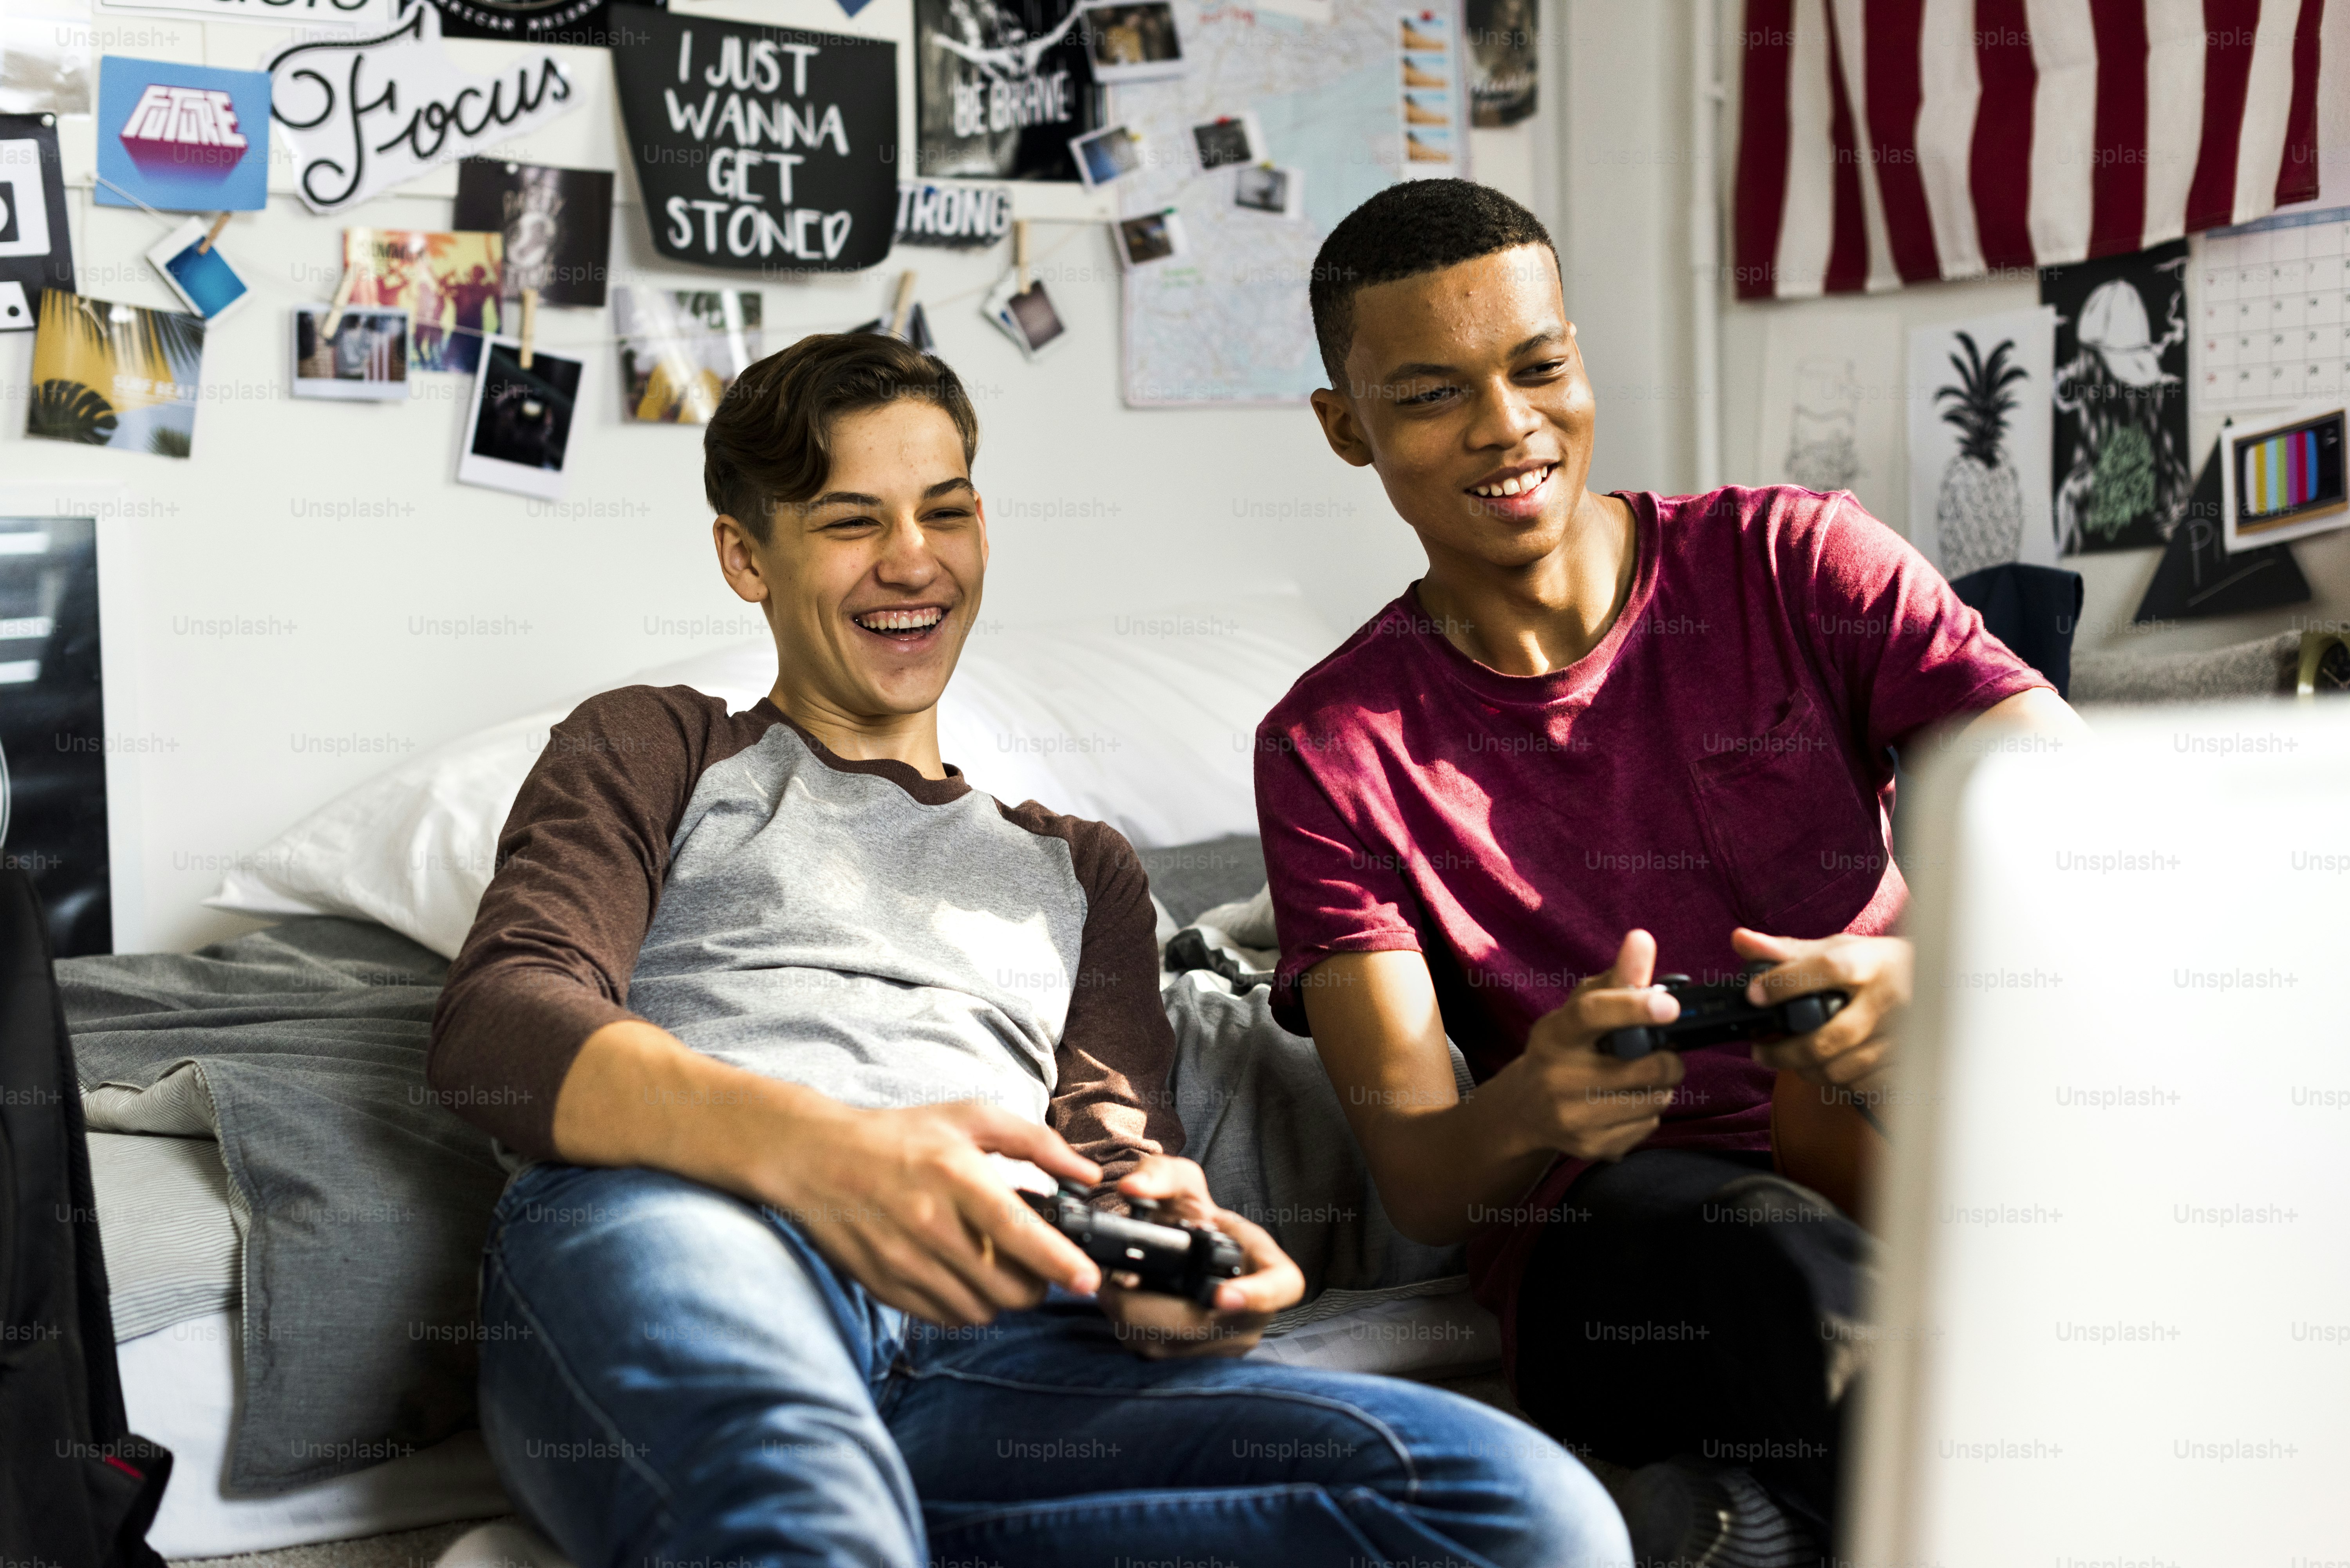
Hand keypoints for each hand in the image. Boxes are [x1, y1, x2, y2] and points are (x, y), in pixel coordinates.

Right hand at [756, 1099, 1104, 1327]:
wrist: (817, 1159)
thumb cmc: (902, 1136)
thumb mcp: (970, 1118)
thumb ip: (1036, 1143)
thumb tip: (1089, 1175)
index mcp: (957, 1178)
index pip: (1019, 1233)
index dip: (1061, 1263)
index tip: (1089, 1281)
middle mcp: (931, 1225)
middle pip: (1008, 1287)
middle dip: (1036, 1283)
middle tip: (1035, 1263)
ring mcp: (906, 1262)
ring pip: (981, 1310)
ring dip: (1001, 1297)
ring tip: (993, 1265)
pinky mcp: (886, 1287)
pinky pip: (946, 1318)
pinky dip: (965, 1305)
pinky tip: (960, 1274)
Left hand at [1094, 1155, 1302, 1358]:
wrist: (1190, 1245)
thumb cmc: (1194, 1211)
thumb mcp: (1181, 1179)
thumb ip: (1158, 1173)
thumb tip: (1132, 1190)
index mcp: (1272, 1269)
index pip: (1278, 1289)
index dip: (1253, 1296)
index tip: (1221, 1295)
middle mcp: (1255, 1315)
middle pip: (1198, 1325)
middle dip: (1145, 1306)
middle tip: (1112, 1281)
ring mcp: (1227, 1344)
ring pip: (1169, 1345)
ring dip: (1131, 1319)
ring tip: (1118, 1286)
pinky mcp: (1197, 1360)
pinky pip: (1156, 1353)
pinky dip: (1132, 1330)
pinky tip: (1125, 1304)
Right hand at [1505, 930, 1687, 1161]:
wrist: (1525, 1110)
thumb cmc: (1564, 1048)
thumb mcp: (1579, 1009)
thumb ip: (1617, 977)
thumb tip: (1643, 939)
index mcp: (1555, 1034)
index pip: (1593, 1014)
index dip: (1634, 1006)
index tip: (1670, 1005)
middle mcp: (1558, 1078)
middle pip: (1646, 1067)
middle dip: (1667, 1058)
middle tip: (1659, 1051)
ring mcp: (1574, 1118)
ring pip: (1655, 1099)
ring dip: (1658, 1086)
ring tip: (1635, 1077)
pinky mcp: (1592, 1148)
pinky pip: (1648, 1125)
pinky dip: (1646, 1112)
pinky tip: (1621, 1103)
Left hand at [1732, 928, 1911, 1087]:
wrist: (1938, 984)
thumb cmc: (1878, 966)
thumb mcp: (1839, 949)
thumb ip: (1787, 951)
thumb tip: (1740, 940)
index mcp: (1871, 963)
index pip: (1827, 968)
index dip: (1786, 982)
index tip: (1754, 994)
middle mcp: (1890, 999)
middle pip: (1828, 1037)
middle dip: (1784, 1051)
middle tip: (1760, 1050)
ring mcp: (1903, 1036)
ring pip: (1841, 1069)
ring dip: (1807, 1069)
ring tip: (1793, 1058)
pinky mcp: (1910, 1064)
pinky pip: (1862, 1085)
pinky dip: (1838, 1081)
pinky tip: (1830, 1066)